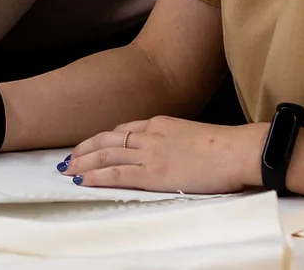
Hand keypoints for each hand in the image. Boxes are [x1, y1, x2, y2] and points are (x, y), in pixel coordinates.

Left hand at [63, 117, 269, 193]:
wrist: (236, 150)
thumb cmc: (224, 147)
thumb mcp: (193, 135)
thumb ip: (175, 140)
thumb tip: (170, 153)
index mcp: (161, 123)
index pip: (123, 130)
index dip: (103, 139)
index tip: (91, 146)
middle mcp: (150, 134)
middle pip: (108, 140)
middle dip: (85, 148)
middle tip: (68, 157)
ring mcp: (149, 153)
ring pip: (106, 155)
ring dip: (83, 162)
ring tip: (67, 169)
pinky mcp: (152, 173)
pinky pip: (116, 174)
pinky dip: (96, 176)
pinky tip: (83, 179)